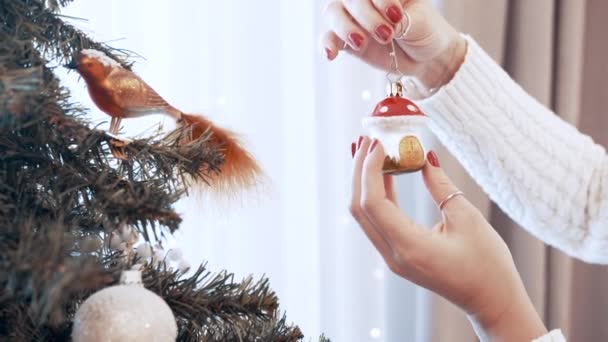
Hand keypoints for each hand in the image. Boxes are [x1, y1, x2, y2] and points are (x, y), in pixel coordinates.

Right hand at [321, 0, 465, 91]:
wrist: (426, 57)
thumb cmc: (426, 31)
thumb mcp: (420, 22)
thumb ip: (402, 20)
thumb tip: (384, 25)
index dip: (380, 0)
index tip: (396, 15)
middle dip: (366, 16)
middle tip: (386, 34)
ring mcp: (354, 18)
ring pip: (334, 13)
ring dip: (346, 28)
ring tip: (361, 43)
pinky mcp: (346, 40)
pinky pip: (328, 38)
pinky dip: (327, 45)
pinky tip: (330, 55)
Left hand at [350, 137, 547, 340]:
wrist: (492, 301)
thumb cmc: (488, 265)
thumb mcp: (469, 219)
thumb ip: (441, 186)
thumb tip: (424, 157)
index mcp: (409, 247)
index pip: (373, 203)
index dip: (369, 169)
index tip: (377, 142)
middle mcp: (393, 255)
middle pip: (360, 207)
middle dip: (359, 171)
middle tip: (366, 139)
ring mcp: (393, 256)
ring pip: (365, 214)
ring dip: (364, 181)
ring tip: (370, 149)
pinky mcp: (398, 253)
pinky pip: (378, 220)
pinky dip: (378, 194)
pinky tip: (384, 171)